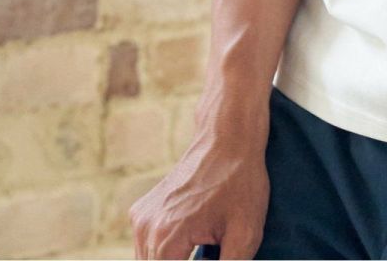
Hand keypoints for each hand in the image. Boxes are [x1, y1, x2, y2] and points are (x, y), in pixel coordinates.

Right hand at [129, 115, 269, 260]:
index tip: (209, 259)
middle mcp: (146, 229)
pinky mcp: (142, 212)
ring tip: (203, 251)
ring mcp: (141, 219)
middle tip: (210, 255)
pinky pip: (147, 250)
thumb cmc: (240, 181)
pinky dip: (164, 257)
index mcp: (167, 237)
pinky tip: (188, 252)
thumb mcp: (245, 233)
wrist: (228, 137)